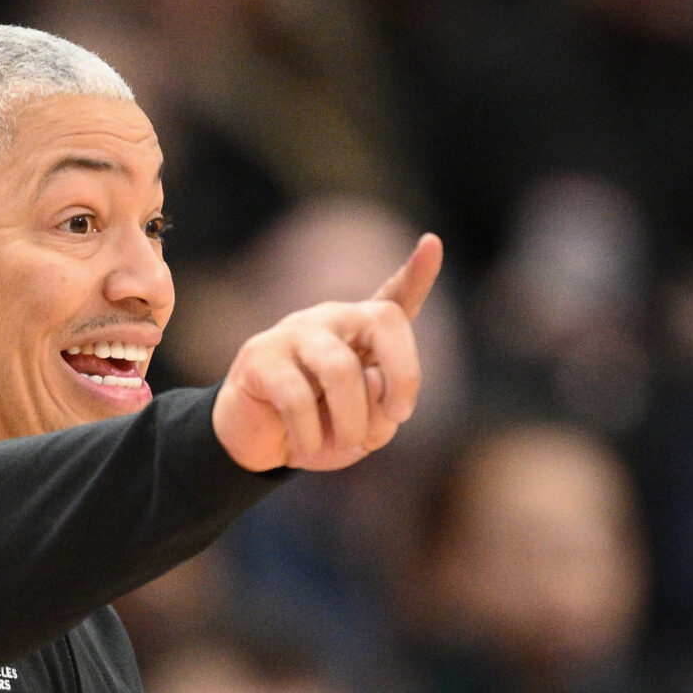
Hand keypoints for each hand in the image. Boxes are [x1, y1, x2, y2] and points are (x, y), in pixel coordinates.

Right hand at [212, 233, 441, 472]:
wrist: (259, 445)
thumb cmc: (321, 430)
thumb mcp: (365, 432)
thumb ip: (382, 413)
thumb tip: (371, 382)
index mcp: (364, 334)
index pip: (395, 298)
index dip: (417, 274)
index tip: (432, 244)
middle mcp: (333, 321)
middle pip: (382, 322)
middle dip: (403, 373)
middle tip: (399, 416)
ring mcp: (295, 332)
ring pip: (340, 368)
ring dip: (352, 419)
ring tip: (347, 445)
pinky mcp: (260, 356)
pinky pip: (296, 397)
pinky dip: (309, 434)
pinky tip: (303, 449)